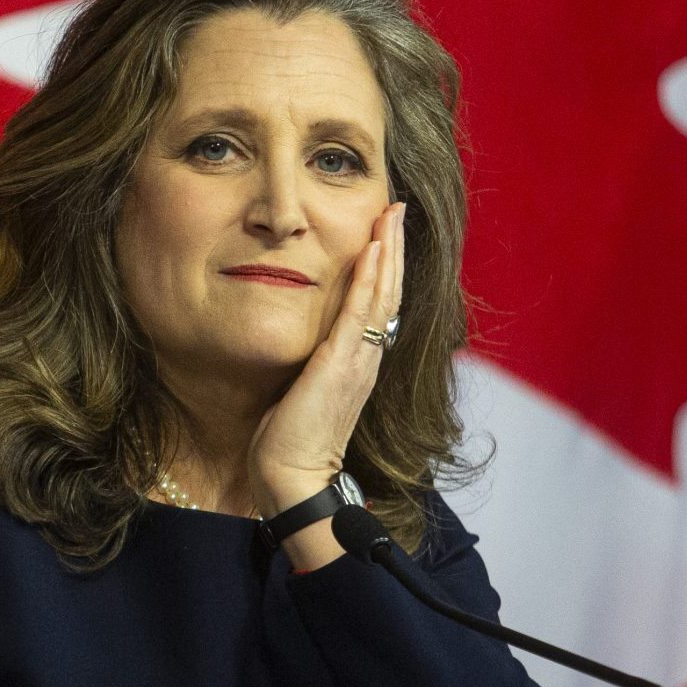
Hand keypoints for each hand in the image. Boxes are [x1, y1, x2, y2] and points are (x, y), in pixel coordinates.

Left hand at [249, 201, 404, 567]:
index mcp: (359, 363)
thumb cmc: (290, 444)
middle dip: (393, 246)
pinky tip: (373, 249)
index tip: (385, 232)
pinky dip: (368, 278)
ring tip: (391, 213)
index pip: (378, 305)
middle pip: (389, 291)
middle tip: (396, 207)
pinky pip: (360, 312)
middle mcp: (367, 358)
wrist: (293, 479)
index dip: (385, 267)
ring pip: (381, 294)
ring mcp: (358, 360)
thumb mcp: (303, 392)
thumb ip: (311, 365)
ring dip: (387, 250)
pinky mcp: (340, 363)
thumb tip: (303, 349)